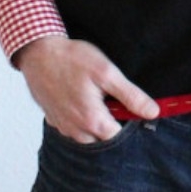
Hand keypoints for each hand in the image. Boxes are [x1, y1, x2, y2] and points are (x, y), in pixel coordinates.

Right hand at [15, 36, 159, 142]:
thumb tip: (152, 112)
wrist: (38, 52)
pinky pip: (72, 128)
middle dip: (111, 123)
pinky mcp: (53, 119)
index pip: (119, 137)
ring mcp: (62, 126)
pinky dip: (80, 119)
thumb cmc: (71, 59)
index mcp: (92, 120)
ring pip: (87, 136)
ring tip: (96, 97)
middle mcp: (76, 130)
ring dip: (95, 123)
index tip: (129, 107)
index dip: (129, 123)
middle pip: (103, 139)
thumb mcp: (107, 72)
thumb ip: (130, 95)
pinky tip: (80, 99)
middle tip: (112, 99)